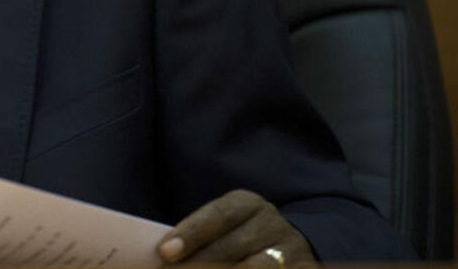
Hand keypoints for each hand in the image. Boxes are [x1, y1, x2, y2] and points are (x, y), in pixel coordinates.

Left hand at [159, 189, 316, 266]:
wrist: (286, 248)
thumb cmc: (238, 237)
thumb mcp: (221, 227)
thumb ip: (197, 237)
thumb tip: (165, 255)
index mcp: (247, 203)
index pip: (217, 216)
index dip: (190, 234)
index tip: (164, 252)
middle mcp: (271, 223)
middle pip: (232, 246)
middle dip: (199, 263)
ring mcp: (290, 251)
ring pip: (253, 266)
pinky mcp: (301, 268)